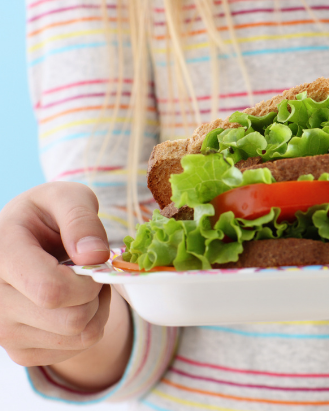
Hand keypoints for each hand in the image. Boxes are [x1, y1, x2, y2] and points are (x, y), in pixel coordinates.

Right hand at [0, 182, 113, 367]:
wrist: (23, 244)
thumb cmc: (46, 217)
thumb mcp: (65, 197)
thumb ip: (81, 217)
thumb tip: (94, 256)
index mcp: (0, 257)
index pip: (50, 290)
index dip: (87, 281)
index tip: (90, 261)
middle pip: (72, 320)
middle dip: (97, 294)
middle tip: (90, 272)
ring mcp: (3, 332)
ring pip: (81, 337)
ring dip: (98, 310)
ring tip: (84, 285)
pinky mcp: (21, 352)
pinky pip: (78, 348)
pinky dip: (90, 325)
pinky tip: (74, 303)